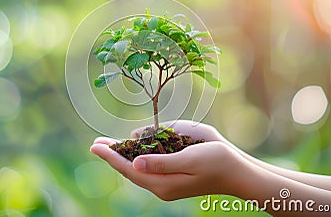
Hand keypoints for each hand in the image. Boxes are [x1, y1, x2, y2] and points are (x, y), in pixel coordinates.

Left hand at [90, 121, 243, 200]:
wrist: (237, 172)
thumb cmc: (216, 161)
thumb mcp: (189, 159)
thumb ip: (162, 163)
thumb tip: (135, 163)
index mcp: (163, 183)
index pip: (129, 169)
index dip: (111, 156)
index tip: (94, 146)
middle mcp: (161, 186)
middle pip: (129, 170)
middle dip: (112, 156)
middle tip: (95, 143)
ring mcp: (166, 185)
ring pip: (137, 170)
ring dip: (122, 157)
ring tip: (108, 146)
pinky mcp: (172, 180)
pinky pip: (147, 169)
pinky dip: (135, 159)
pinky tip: (130, 153)